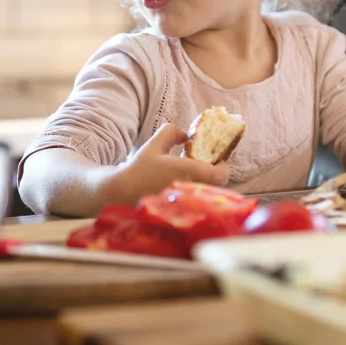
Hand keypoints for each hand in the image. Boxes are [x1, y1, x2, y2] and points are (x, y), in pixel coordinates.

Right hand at [100, 123, 229, 205]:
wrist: (122, 192)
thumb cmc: (138, 169)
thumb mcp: (153, 145)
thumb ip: (171, 133)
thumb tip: (185, 134)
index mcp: (186, 171)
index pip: (220, 174)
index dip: (223, 167)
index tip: (217, 160)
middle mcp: (188, 188)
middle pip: (217, 186)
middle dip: (214, 175)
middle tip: (206, 166)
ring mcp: (185, 202)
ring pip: (208, 195)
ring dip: (206, 184)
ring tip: (193, 176)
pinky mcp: (179, 211)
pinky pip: (197, 202)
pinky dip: (196, 194)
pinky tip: (184, 187)